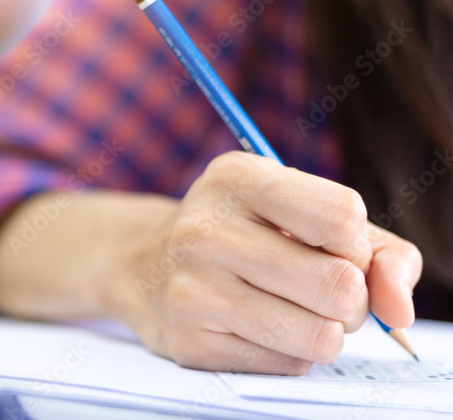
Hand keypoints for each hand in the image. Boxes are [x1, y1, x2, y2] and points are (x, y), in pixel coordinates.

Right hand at [124, 151, 422, 374]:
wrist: (146, 265)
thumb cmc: (246, 234)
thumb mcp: (304, 213)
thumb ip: (377, 251)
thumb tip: (397, 311)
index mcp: (236, 178)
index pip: (343, 216)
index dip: (356, 243)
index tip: (330, 245)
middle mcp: (204, 229)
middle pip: (339, 285)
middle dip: (350, 299)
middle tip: (320, 289)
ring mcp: (191, 288)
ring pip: (320, 336)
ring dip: (326, 332)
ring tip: (298, 312)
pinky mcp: (187, 341)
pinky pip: (286, 364)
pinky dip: (290, 353)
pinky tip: (260, 328)